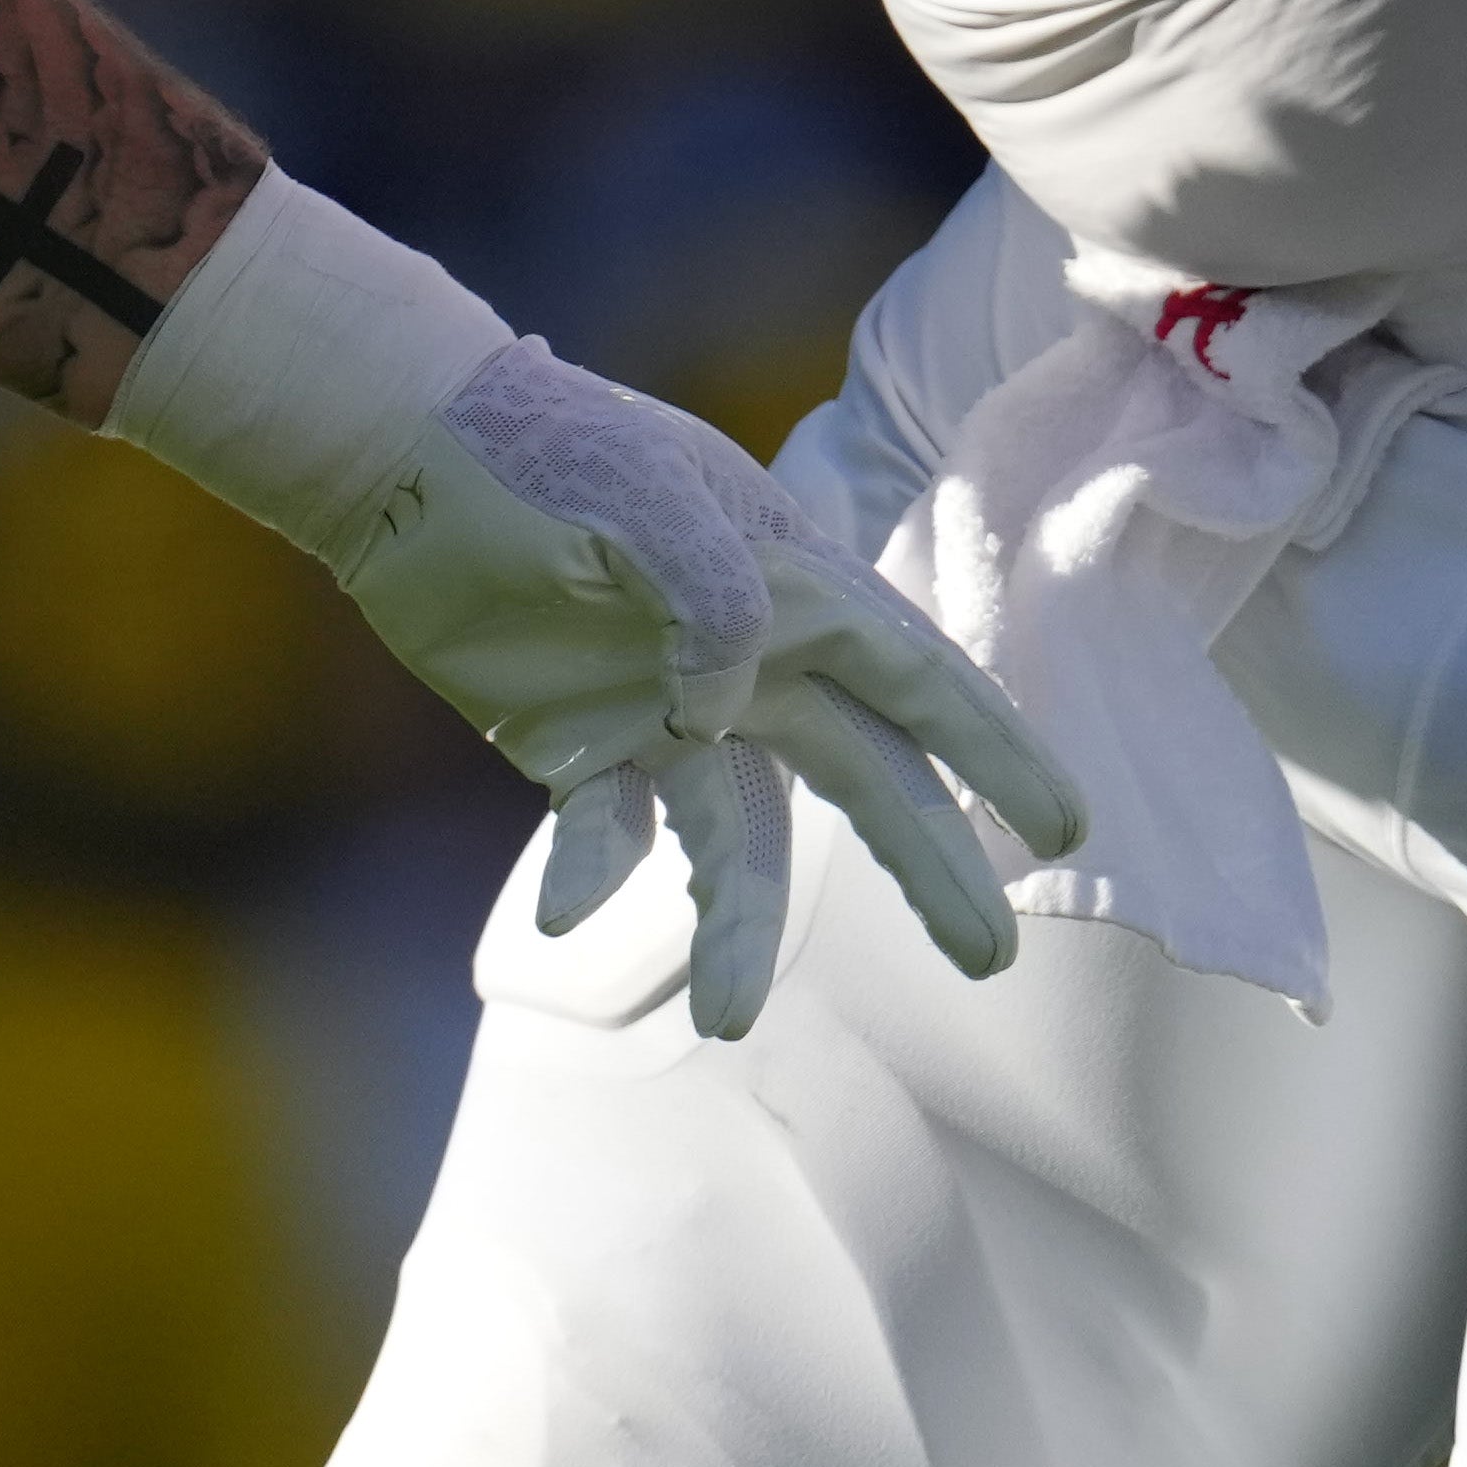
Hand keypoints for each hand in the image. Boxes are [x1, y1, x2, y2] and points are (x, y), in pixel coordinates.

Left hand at [103, 177, 1080, 1040]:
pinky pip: (605, 838)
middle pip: (862, 779)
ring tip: (732, 1017)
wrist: (400, 456)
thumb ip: (714, 590)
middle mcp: (748, 664)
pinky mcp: (578, 751)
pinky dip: (591, 877)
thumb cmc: (538, 449)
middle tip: (989, 956)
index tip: (1067, 825)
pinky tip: (562, 914)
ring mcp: (665, 716)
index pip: (918, 678)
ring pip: (735, 840)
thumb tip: (728, 703)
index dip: (996, 749)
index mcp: (792, 587)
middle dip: (929, 863)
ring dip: (740, 926)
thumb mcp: (640, 491)